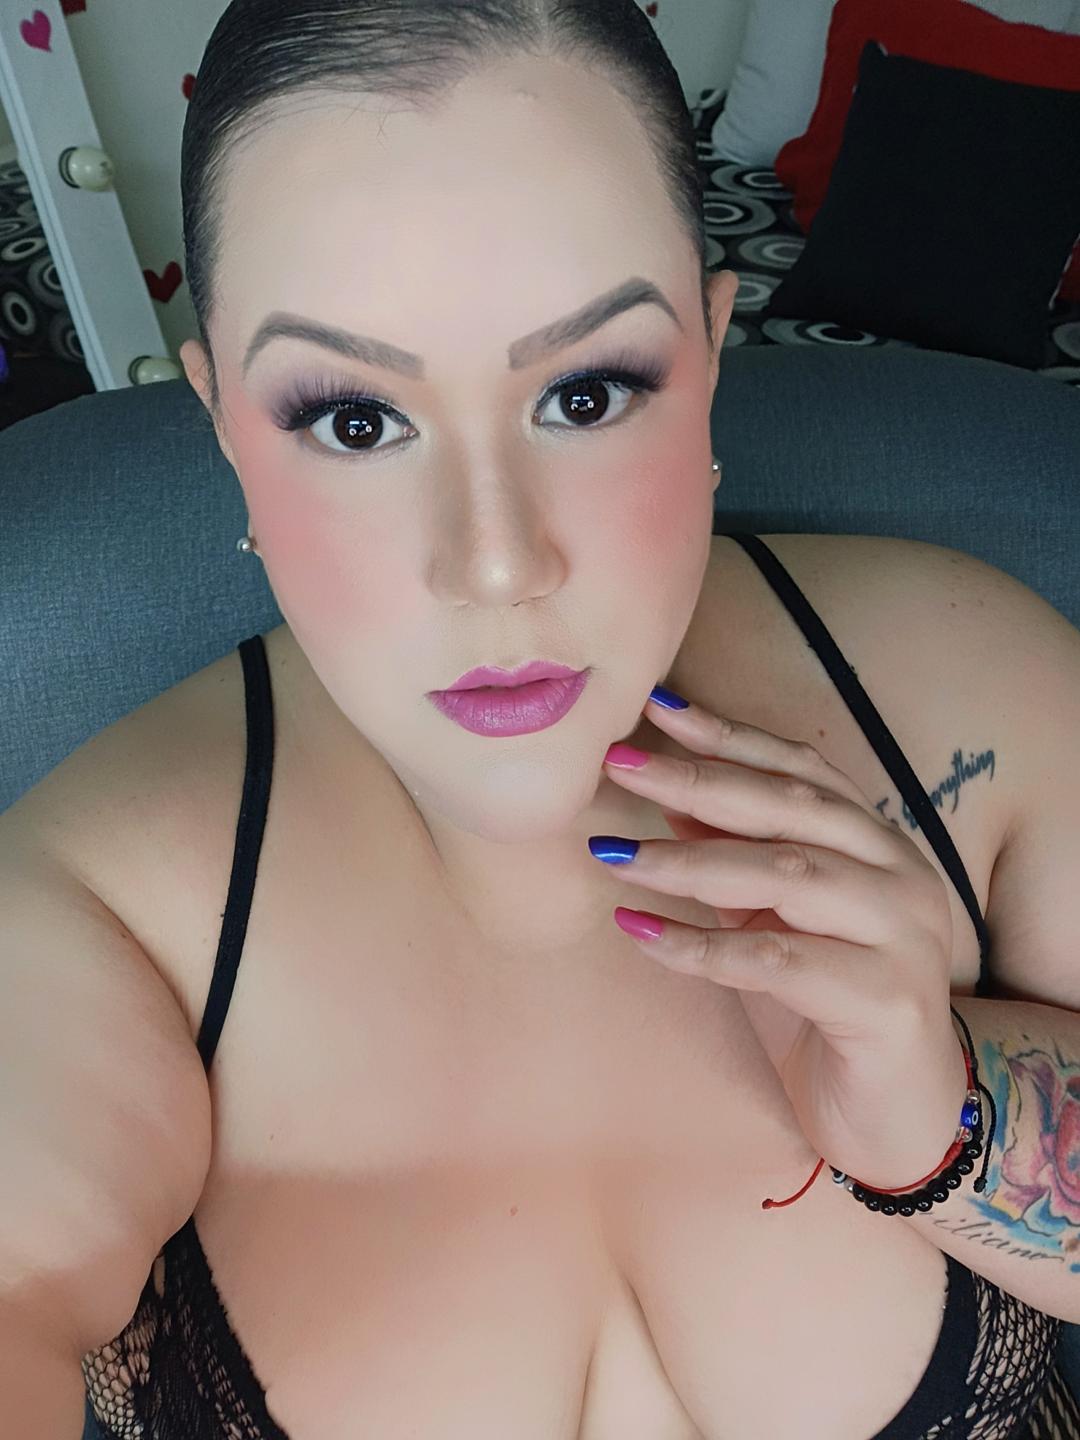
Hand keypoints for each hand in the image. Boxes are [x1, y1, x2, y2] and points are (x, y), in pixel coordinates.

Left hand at [593, 691, 968, 1191]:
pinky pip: (778, 962)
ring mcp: (903, 936)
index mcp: (879, 844)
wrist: (902, 1119)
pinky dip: (702, 945)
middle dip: (697, 780)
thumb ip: (738, 857)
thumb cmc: (830, 1009)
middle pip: (791, 809)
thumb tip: (669, 792)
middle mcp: (901, 875)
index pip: (801, 770)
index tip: (657, 710)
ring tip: (615, 855)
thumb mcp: (776, 920)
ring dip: (689, 861)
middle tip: (618, 763)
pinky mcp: (886, 1001)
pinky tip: (641, 933)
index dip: (730, 735)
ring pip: (787, 876)